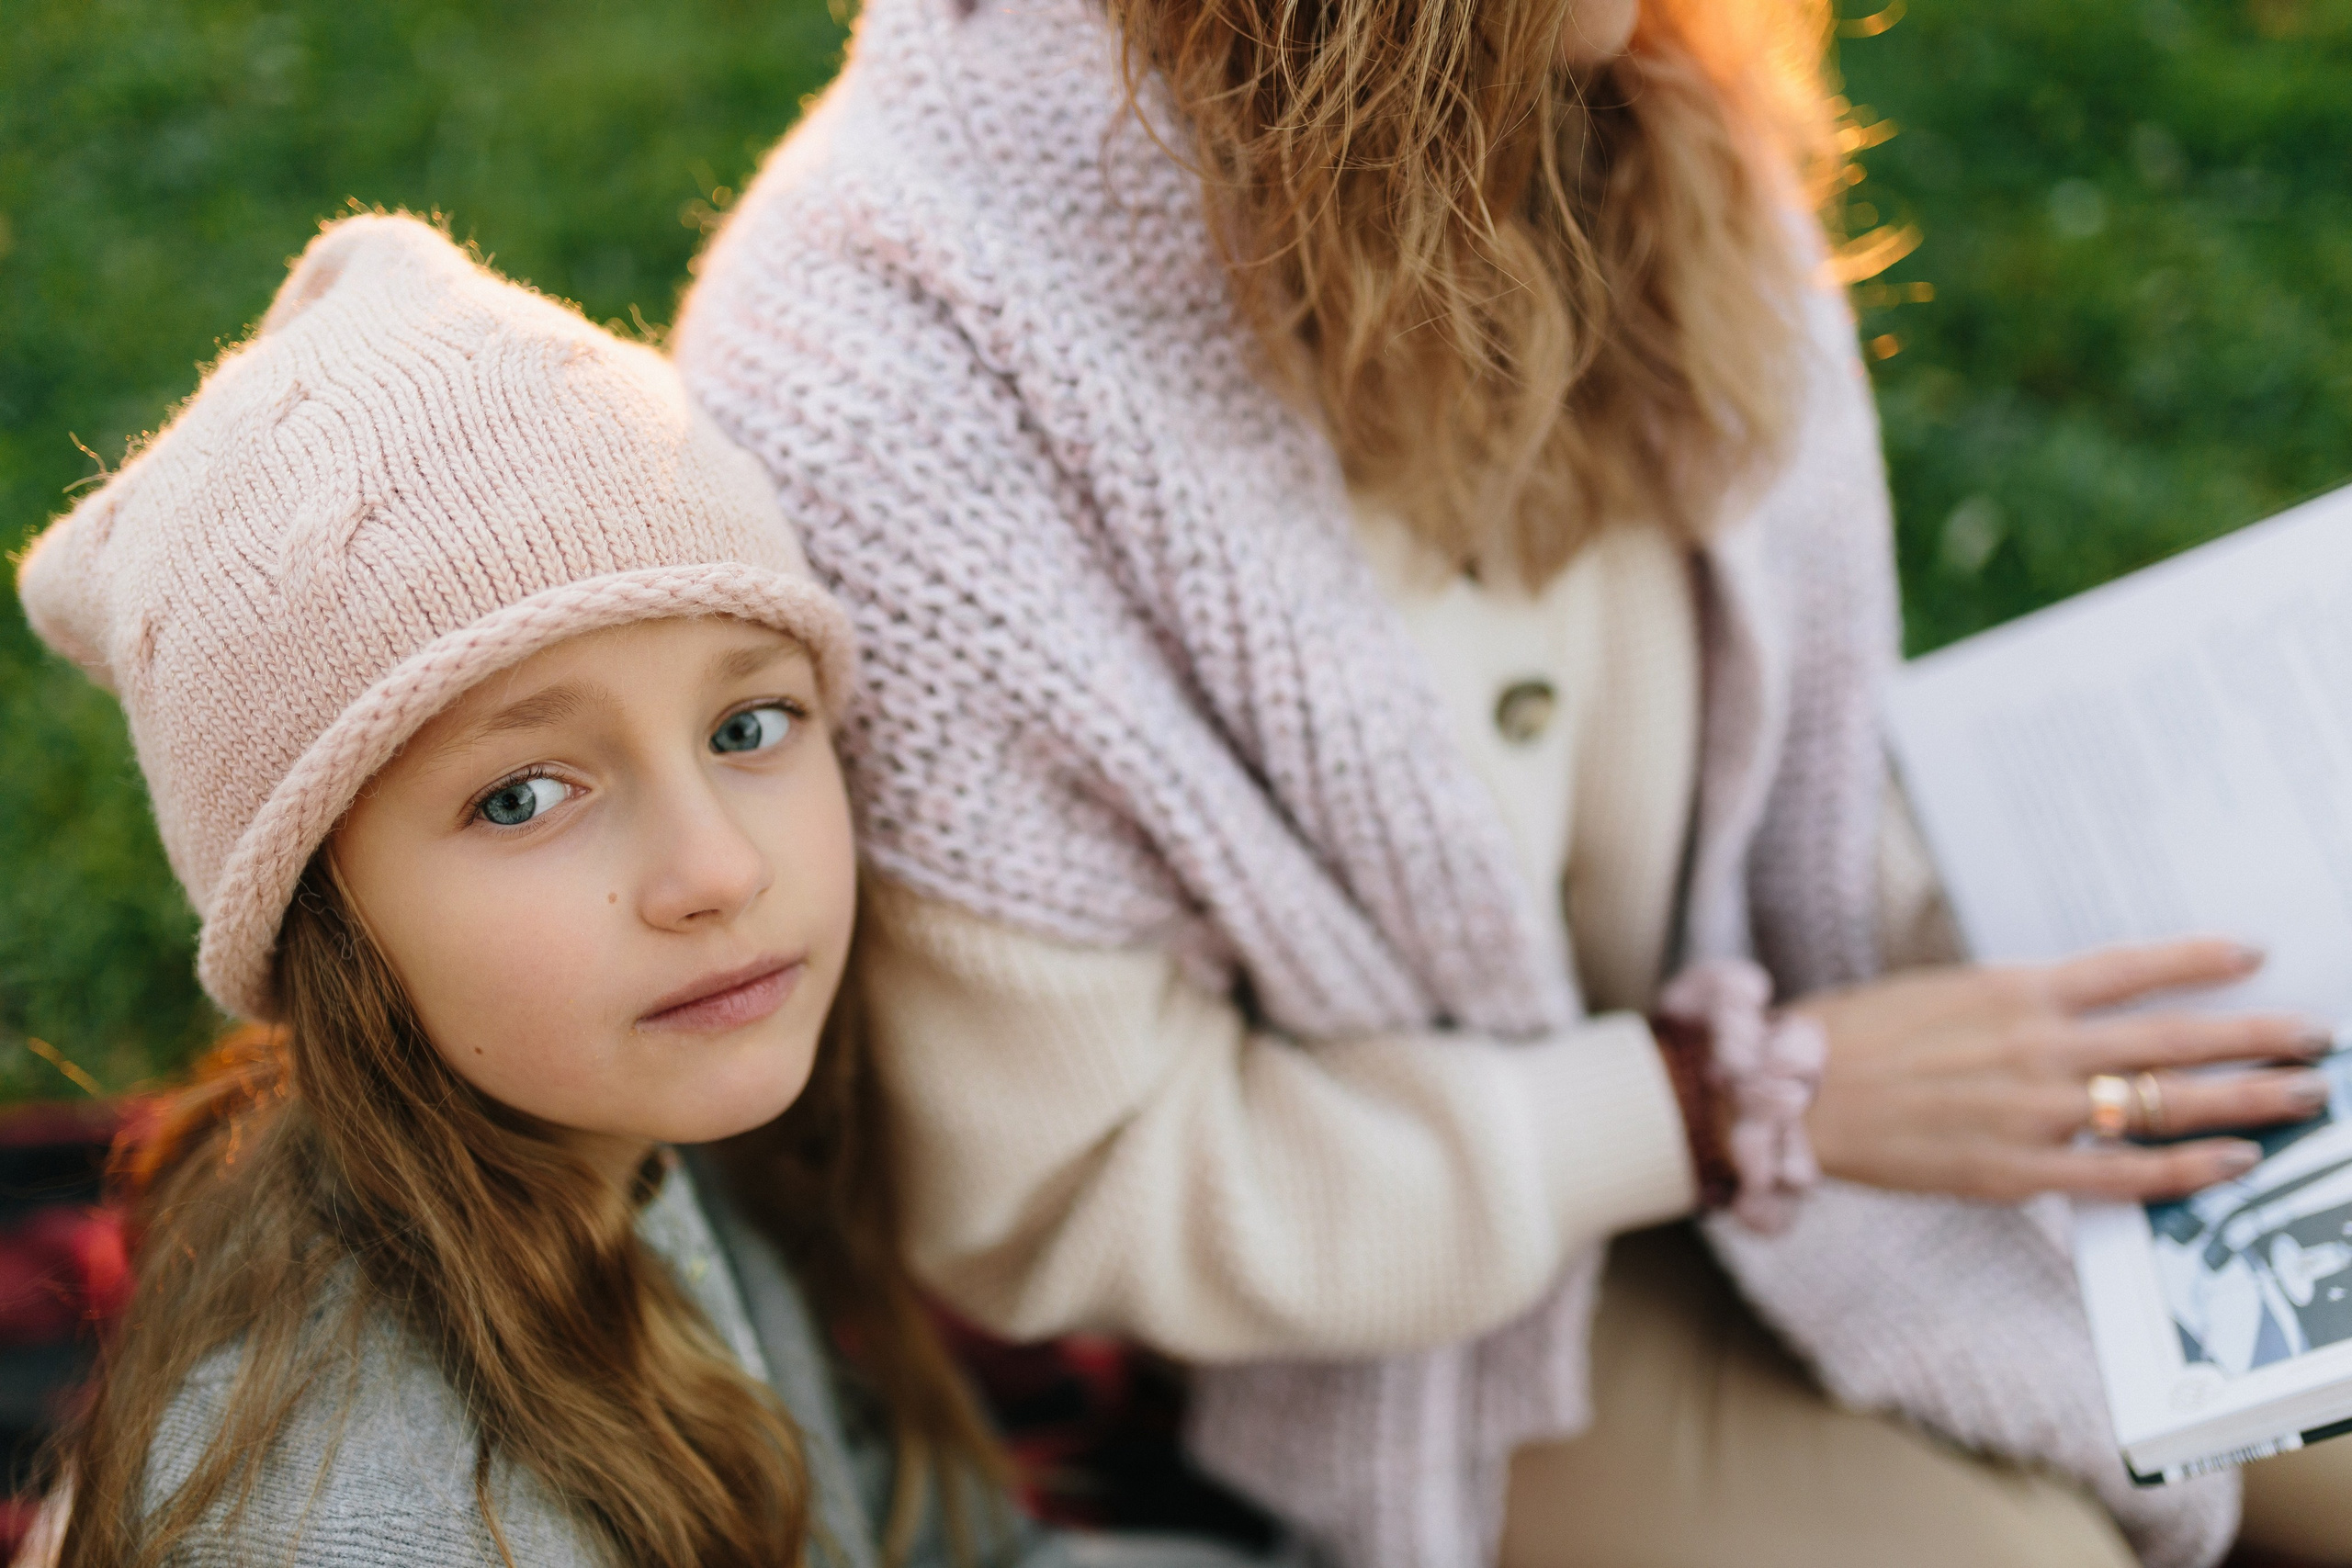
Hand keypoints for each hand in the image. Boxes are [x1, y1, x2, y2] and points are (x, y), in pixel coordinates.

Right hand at [1791, 939, 2332, 1202]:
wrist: (1790, 1096)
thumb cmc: (1857, 1038)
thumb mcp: (1942, 992)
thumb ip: (2018, 1003)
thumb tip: (2086, 1011)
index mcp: (2013, 990)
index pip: (2132, 967)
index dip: (2201, 958)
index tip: (2255, 953)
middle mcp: (2035, 1046)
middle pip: (2173, 1037)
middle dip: (2258, 1037)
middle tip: (2318, 1037)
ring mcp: (2031, 1111)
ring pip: (2164, 1104)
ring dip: (2245, 1100)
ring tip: (2302, 1097)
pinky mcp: (2015, 1171)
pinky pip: (2122, 1175)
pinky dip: (2184, 1169)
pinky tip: (2233, 1162)